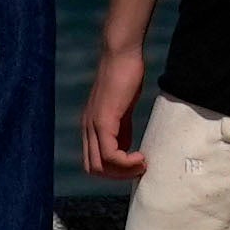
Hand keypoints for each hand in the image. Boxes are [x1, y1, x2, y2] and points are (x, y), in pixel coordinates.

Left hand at [82, 32, 151, 180]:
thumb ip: (121, 129)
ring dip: (123, 172)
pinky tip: (141, 156)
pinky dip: (126, 162)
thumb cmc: (125, 76)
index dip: (113, 171)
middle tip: (139, 169)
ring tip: (142, 164)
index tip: (134, 166)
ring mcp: (93, 125)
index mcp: (90, 126)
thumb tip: (126, 148)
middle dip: (117, 176)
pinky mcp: (103, 120)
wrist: (121, 53)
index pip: (93, 162)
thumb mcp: (122, 109)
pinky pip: (110, 154)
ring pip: (99, 166)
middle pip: (93, 169)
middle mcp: (87, 128)